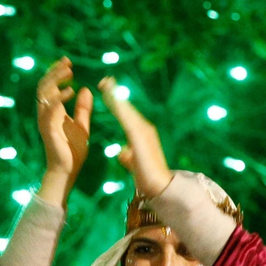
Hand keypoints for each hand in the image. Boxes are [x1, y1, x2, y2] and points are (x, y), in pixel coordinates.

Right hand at [35, 57, 92, 205]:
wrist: (67, 171)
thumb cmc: (73, 150)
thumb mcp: (82, 125)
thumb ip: (83, 108)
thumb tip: (85, 89)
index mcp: (53, 112)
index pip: (50, 87)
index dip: (56, 73)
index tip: (68, 62)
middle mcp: (46, 114)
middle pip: (44, 86)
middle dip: (54, 72)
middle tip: (68, 63)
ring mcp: (45, 121)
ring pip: (44, 94)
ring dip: (55, 81)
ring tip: (69, 72)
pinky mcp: (48, 129)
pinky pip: (50, 109)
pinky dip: (60, 98)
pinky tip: (71, 91)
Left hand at [98, 76, 172, 198]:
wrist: (161, 185)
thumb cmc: (149, 179)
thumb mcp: (134, 164)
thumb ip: (128, 157)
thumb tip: (122, 152)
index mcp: (141, 134)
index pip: (127, 115)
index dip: (117, 103)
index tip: (108, 91)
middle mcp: (144, 128)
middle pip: (126, 107)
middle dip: (115, 93)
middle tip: (105, 79)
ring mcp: (142, 129)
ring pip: (125, 109)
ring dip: (114, 95)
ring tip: (104, 82)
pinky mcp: (138, 134)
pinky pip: (125, 116)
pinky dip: (117, 106)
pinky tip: (109, 97)